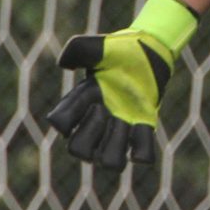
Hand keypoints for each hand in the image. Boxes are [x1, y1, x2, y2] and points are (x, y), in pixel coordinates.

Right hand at [45, 0, 195, 170]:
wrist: (149, 53)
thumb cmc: (120, 51)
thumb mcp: (100, 47)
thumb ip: (79, 49)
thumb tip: (63, 64)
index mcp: (80, 102)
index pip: (61, 124)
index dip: (70, 116)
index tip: (87, 94)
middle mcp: (94, 123)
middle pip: (79, 152)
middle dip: (92, 133)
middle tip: (105, 110)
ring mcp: (118, 130)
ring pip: (109, 163)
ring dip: (117, 144)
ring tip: (125, 121)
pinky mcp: (141, 130)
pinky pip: (142, 154)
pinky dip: (142, 150)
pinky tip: (141, 126)